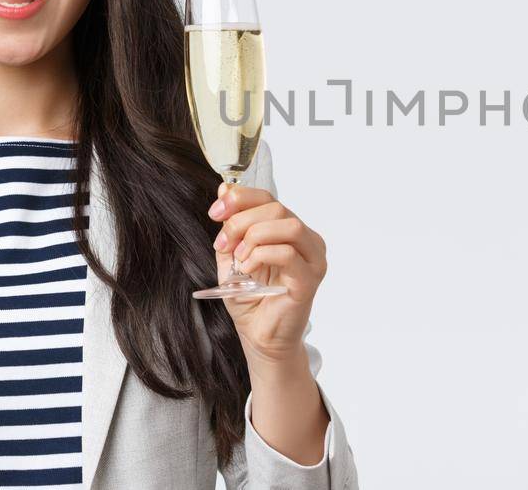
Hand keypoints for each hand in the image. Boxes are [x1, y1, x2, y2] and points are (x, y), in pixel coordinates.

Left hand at [207, 183, 326, 367]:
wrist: (259, 338)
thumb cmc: (250, 300)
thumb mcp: (232, 256)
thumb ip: (230, 226)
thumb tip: (223, 189)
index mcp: (289, 231)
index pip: (269, 198)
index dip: (240, 198)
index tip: (215, 211)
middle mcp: (306, 241)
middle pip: (276, 208)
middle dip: (241, 221)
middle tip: (223, 243)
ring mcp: (312, 259)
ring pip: (288, 225)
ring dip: (255, 236)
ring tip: (240, 258)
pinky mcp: (309, 279)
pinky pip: (288, 253)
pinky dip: (262, 255)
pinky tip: (249, 269)